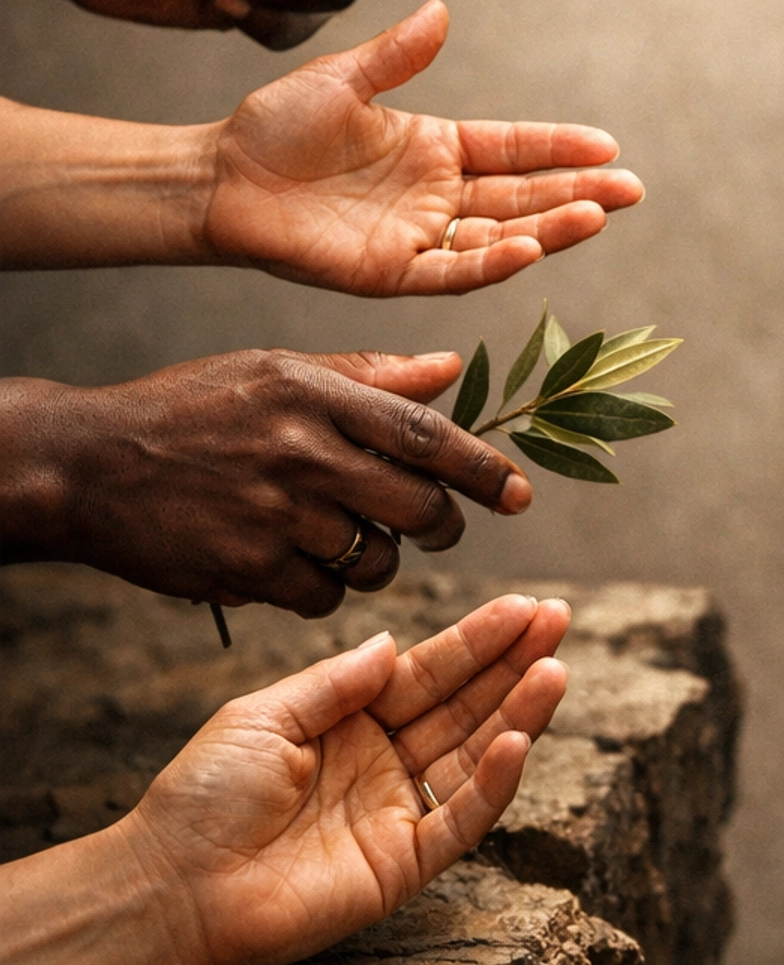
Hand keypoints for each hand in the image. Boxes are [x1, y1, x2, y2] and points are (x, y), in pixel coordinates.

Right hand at [0, 348, 531, 614]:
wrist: (84, 465)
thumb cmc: (187, 412)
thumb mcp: (272, 371)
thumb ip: (366, 376)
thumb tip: (450, 369)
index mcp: (312, 392)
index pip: (424, 431)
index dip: (482, 469)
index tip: (519, 494)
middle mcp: (299, 449)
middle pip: (416, 505)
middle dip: (444, 525)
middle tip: (440, 528)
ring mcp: (273, 512)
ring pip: (377, 559)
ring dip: (381, 562)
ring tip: (350, 543)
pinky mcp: (246, 566)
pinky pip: (324, 595)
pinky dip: (325, 590)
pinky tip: (297, 566)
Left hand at [135, 595, 569, 964]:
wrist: (172, 884)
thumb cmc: (203, 798)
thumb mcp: (263, 715)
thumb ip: (336, 682)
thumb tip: (394, 642)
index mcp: (349, 722)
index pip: (428, 673)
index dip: (477, 640)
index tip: (524, 604)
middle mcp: (383, 764)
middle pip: (464, 707)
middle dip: (514, 663)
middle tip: (560, 620)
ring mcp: (398, 815)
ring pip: (475, 757)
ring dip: (519, 714)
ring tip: (555, 669)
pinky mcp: (403, 867)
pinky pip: (460, 822)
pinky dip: (492, 785)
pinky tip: (516, 742)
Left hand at [200, 0, 642, 293]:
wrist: (218, 178)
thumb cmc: (273, 126)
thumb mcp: (342, 78)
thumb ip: (397, 55)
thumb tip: (442, 10)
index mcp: (432, 146)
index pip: (512, 148)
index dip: (559, 146)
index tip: (608, 146)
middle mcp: (435, 195)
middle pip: (522, 196)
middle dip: (578, 193)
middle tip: (631, 190)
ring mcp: (416, 236)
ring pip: (500, 236)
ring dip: (550, 228)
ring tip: (596, 215)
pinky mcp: (389, 272)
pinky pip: (452, 270)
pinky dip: (492, 262)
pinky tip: (529, 246)